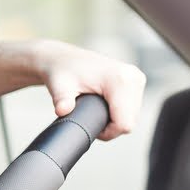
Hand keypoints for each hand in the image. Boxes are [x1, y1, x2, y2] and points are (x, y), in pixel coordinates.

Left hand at [0, 39, 145, 140]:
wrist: (55, 57)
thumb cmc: (56, 70)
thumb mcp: (57, 84)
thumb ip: (62, 97)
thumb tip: (62, 109)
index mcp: (120, 80)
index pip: (125, 123)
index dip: (106, 131)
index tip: (85, 123)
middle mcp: (132, 77)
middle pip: (127, 122)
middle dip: (107, 124)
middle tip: (82, 112)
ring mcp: (134, 78)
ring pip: (128, 117)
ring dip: (109, 117)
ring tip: (87, 104)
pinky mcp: (132, 81)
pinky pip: (127, 109)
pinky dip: (113, 110)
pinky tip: (96, 102)